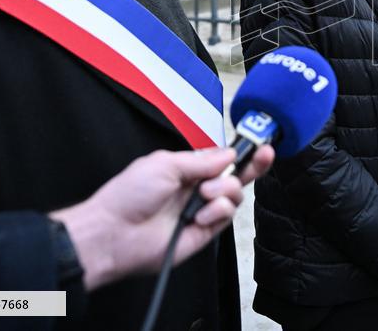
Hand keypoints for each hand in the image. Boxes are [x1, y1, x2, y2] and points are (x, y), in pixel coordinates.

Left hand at [51, 145, 273, 290]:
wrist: (113, 234)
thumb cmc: (128, 196)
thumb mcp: (165, 164)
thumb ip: (202, 160)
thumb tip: (229, 154)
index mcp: (186, 169)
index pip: (222, 158)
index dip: (240, 152)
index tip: (257, 144)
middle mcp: (196, 189)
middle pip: (236, 175)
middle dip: (253, 164)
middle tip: (264, 154)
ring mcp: (202, 210)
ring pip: (235, 194)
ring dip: (224, 189)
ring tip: (203, 194)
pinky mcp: (205, 231)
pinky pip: (226, 215)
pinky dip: (217, 210)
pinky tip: (200, 214)